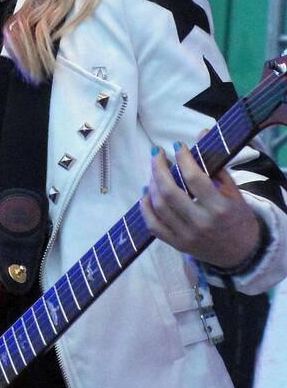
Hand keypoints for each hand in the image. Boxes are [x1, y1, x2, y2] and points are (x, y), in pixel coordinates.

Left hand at [141, 139, 260, 267]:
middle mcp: (201, 223)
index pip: (194, 178)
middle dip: (158, 168)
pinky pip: (153, 226)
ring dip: (151, 184)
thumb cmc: (238, 217)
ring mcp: (187, 236)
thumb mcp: (235, 191)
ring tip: (154, 171)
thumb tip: (201, 134)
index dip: (183, 158)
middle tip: (157, 153)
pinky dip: (145, 208)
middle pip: (169, 192)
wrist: (243, 253)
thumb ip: (216, 165)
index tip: (178, 146)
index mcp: (219, 208)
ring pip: (159, 207)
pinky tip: (146, 193)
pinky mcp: (177, 245)